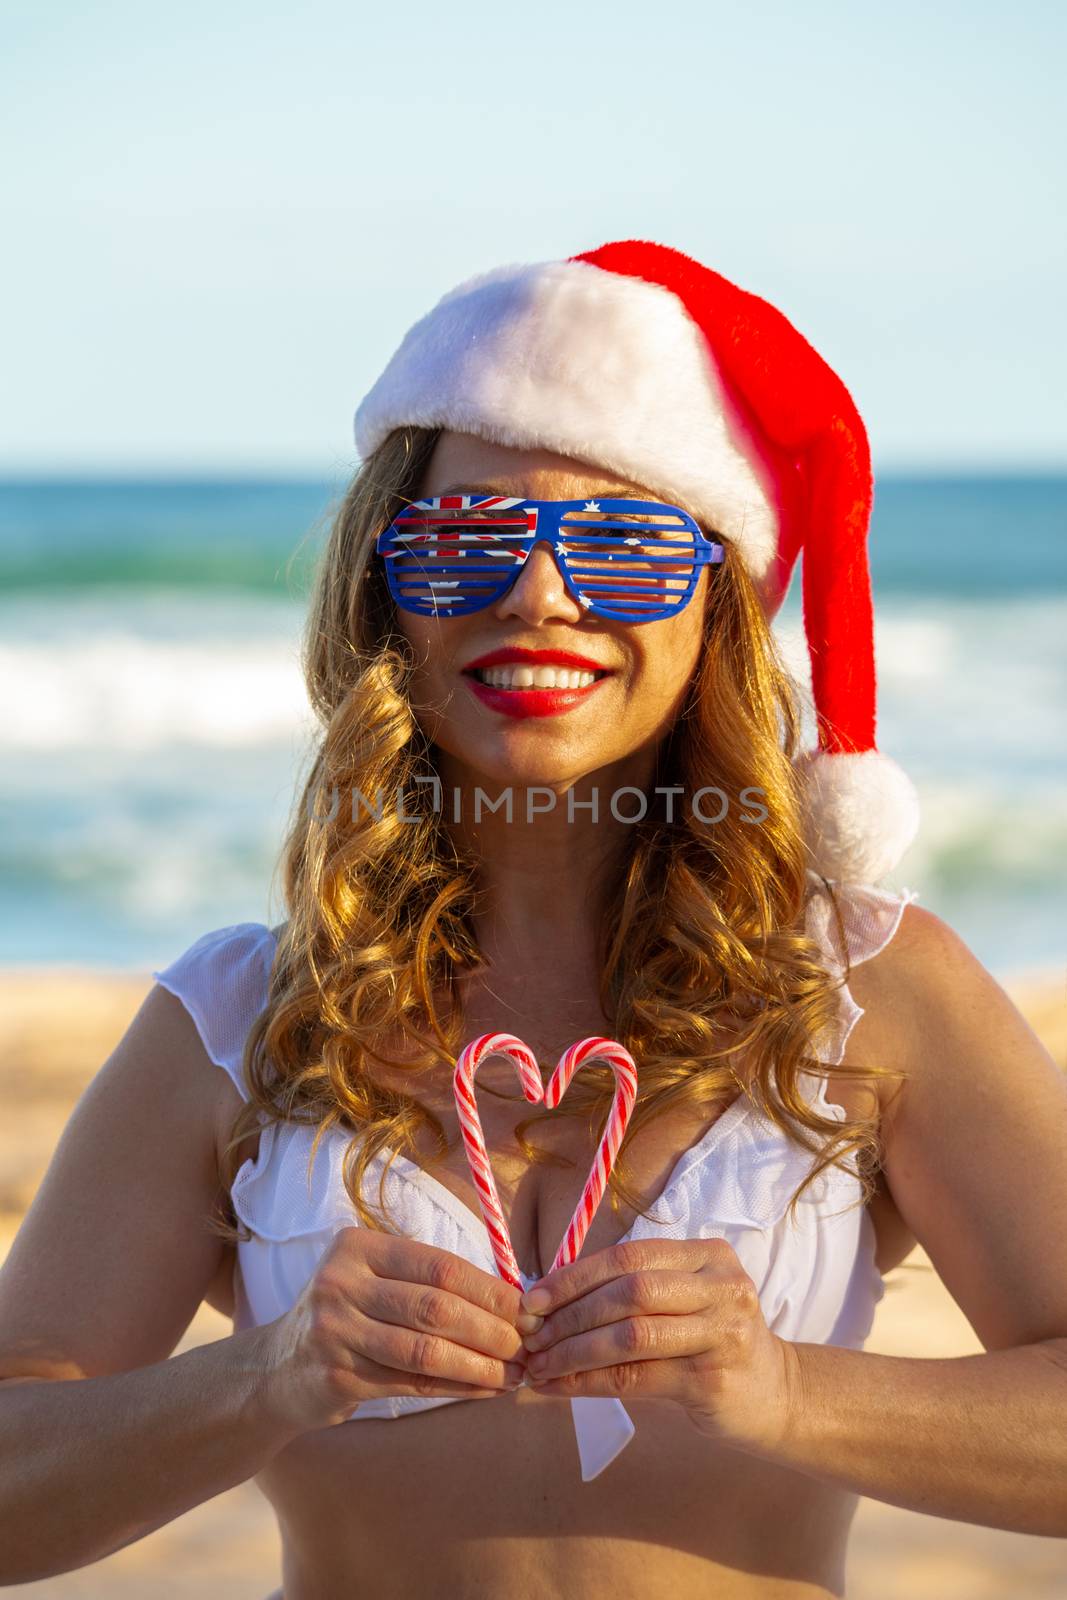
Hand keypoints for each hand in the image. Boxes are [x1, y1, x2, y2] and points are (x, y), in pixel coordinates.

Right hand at [254, 1228, 528, 1433]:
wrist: (277, 1369)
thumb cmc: (347, 1317)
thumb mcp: (373, 1280)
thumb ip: (426, 1281)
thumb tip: (510, 1297)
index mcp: (358, 1247)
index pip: (439, 1266)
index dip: (489, 1290)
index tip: (527, 1309)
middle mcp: (342, 1283)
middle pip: (435, 1307)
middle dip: (491, 1330)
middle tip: (528, 1346)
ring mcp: (336, 1331)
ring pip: (426, 1350)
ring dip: (479, 1365)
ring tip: (515, 1374)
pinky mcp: (338, 1376)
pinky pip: (412, 1383)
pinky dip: (456, 1387)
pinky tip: (484, 1390)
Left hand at [518, 1238, 798, 1453]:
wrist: (777, 1395)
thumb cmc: (712, 1343)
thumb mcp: (685, 1302)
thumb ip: (633, 1293)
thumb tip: (549, 1302)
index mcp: (708, 1255)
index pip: (629, 1256)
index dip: (575, 1275)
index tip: (533, 1299)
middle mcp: (721, 1286)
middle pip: (629, 1291)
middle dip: (570, 1313)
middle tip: (530, 1336)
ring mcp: (722, 1333)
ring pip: (631, 1335)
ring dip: (574, 1351)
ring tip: (538, 1365)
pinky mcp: (713, 1380)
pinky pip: (637, 1378)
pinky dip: (589, 1382)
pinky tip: (560, 1388)